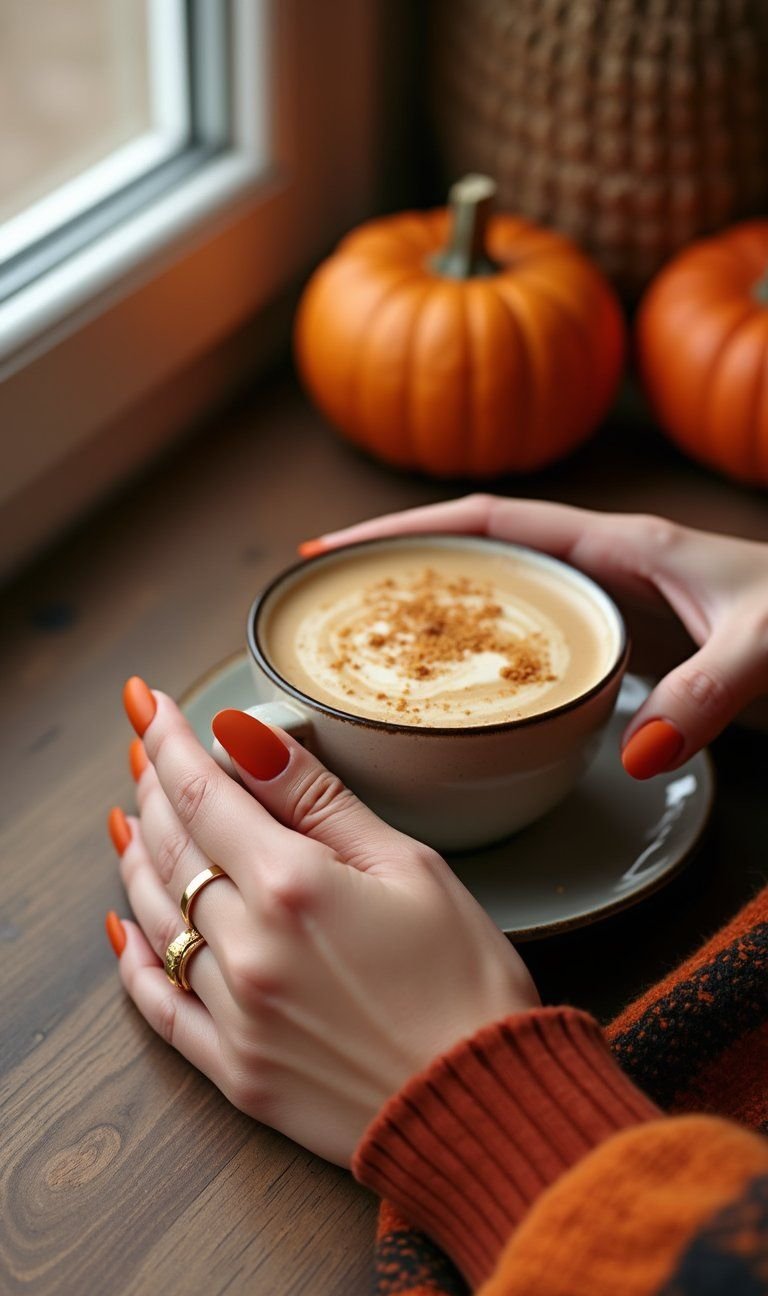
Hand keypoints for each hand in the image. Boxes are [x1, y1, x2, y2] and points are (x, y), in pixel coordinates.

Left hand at [109, 679, 538, 1166]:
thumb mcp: (409, 866)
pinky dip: (134, 958)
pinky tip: (123, 924)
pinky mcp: (235, 1070)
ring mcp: (234, 1012)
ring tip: (132, 818)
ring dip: (138, 859)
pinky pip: (158, 1004)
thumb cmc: (467, 980)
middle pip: (172, 848)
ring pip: (155, 916)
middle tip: (146, 752)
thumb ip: (319, 801)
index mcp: (292, 885)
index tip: (148, 705)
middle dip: (153, 790)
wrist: (485, 1107)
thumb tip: (247, 739)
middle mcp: (247, 946)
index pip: (203, 794)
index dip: (168, 743)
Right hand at [303, 495, 767, 776]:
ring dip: (440, 602)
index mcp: (621, 546)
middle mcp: (608, 564)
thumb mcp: (766, 647)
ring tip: (374, 636)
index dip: (407, 529)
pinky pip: (539, 632)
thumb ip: (705, 693)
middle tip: (333, 596)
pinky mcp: (633, 636)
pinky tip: (470, 680)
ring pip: (504, 590)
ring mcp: (618, 599)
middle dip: (402, 563)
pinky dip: (490, 646)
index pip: (491, 523)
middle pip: (479, 550)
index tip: (335, 547)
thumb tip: (633, 757)